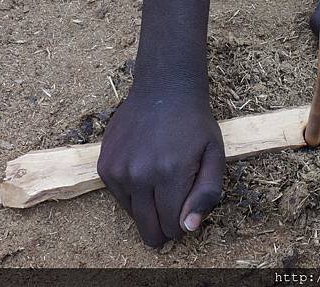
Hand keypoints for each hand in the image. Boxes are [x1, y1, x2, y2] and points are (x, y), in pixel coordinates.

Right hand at [98, 94, 224, 246]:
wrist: (163, 90)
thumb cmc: (194, 124)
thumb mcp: (215, 155)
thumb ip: (206, 194)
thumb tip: (188, 228)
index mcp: (171, 173)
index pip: (172, 225)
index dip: (183, 225)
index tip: (188, 212)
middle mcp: (140, 175)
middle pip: (149, 228)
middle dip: (164, 228)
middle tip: (174, 210)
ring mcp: (118, 170)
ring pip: (133, 215)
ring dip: (148, 209)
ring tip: (161, 182)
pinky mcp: (104, 166)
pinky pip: (119, 198)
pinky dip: (133, 194)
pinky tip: (146, 173)